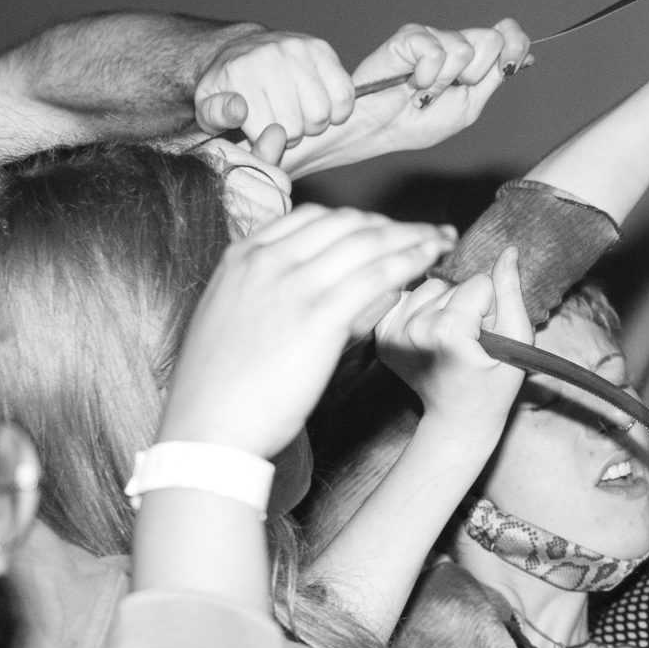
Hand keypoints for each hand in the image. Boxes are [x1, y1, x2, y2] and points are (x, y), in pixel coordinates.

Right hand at [160, 206, 453, 456]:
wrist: (207, 429)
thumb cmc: (224, 389)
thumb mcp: (237, 319)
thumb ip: (278, 294)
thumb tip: (325, 288)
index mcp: (243, 256)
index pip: (314, 219)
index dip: (360, 221)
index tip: (387, 232)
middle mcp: (267, 260)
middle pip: (346, 223)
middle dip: (392, 224)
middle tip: (426, 233)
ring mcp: (292, 283)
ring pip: (367, 241)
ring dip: (411, 236)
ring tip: (441, 242)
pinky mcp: (318, 314)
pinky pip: (376, 273)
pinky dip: (409, 260)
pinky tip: (430, 262)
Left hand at [195, 30, 355, 167]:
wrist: (241, 49)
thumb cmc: (227, 86)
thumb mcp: (206, 105)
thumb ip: (215, 115)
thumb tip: (238, 110)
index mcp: (239, 72)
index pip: (268, 131)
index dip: (267, 139)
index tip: (261, 130)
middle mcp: (269, 56)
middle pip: (297, 127)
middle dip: (292, 135)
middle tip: (283, 124)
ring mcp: (298, 50)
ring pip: (322, 114)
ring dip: (314, 124)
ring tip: (302, 116)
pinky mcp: (322, 49)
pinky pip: (344, 94)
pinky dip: (339, 110)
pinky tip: (323, 108)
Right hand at [282, 20, 530, 177]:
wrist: (382, 130)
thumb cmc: (419, 121)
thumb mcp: (469, 105)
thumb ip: (494, 77)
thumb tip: (527, 57)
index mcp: (472, 58)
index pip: (507, 34)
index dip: (515, 44)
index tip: (508, 67)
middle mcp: (454, 42)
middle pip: (491, 39)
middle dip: (476, 74)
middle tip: (450, 90)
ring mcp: (432, 36)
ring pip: (464, 49)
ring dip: (445, 82)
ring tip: (424, 91)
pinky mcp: (409, 37)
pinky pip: (435, 51)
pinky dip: (426, 76)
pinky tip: (412, 83)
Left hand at [378, 247, 534, 429]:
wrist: (457, 420)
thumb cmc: (493, 386)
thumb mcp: (516, 340)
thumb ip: (511, 292)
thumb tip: (509, 250)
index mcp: (447, 330)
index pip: (479, 283)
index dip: (491, 306)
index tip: (486, 337)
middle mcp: (413, 328)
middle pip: (451, 284)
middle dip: (466, 305)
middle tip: (469, 341)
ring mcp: (392, 333)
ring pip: (428, 287)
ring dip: (443, 305)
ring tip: (450, 338)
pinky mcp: (381, 334)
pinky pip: (406, 297)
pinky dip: (420, 309)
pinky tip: (429, 333)